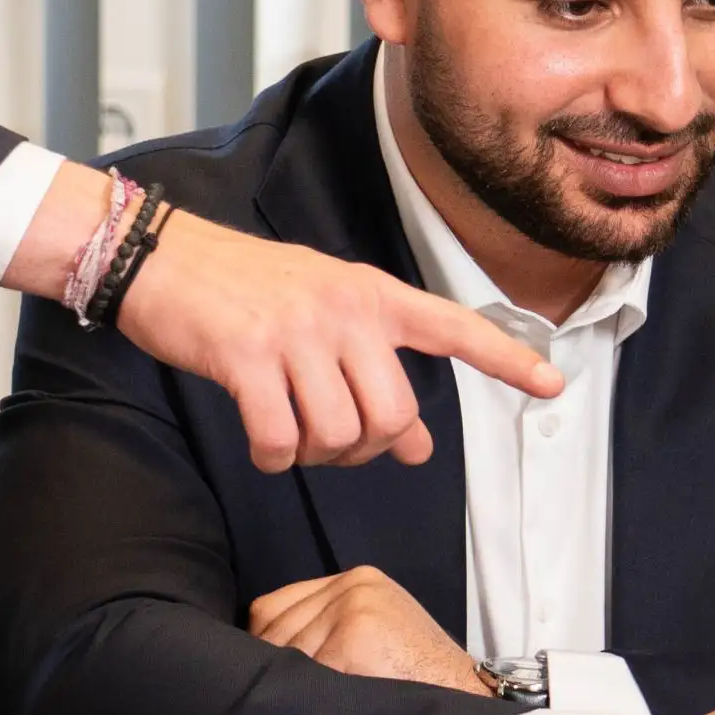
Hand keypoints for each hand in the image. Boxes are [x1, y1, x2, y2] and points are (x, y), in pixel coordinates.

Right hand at [2, 164, 562, 472]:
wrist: (162, 258)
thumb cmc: (243, 291)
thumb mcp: (321, 319)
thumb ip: (372, 372)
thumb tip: (419, 448)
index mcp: (370, 294)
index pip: (454, 326)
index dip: (506, 360)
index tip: (553, 385)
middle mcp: (344, 310)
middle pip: (393, 415)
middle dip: (366, 448)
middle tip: (333, 442)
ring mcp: (297, 332)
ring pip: (339, 435)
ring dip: (313, 454)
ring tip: (289, 433)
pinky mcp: (248, 358)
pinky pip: (281, 440)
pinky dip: (272, 455)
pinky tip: (260, 441)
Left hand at [246, 566, 490, 693]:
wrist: (467, 704)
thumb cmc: (419, 683)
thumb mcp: (375, 636)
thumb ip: (326, 629)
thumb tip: (262, 655)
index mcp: (357, 581)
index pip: (274, 608)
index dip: (264, 648)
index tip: (274, 679)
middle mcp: (352, 584)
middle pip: (273, 629)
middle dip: (275, 669)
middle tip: (292, 701)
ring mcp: (353, 606)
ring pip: (284, 654)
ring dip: (294, 688)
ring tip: (318, 708)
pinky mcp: (355, 635)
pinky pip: (304, 675)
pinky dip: (310, 700)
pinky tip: (331, 712)